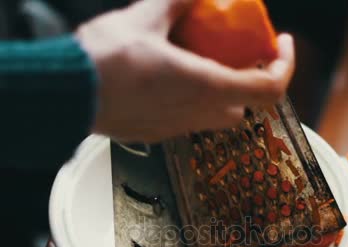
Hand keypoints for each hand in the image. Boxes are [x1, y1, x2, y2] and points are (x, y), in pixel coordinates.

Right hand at [76, 0, 294, 142]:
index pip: (270, 88)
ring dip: (219, 91)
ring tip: (199, 62)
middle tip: (236, 54)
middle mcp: (196, 114)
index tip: (278, 45)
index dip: (284, 65)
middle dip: (247, 80)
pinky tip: (167, 76)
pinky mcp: (155, 133)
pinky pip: (186, 119)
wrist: (64, 95)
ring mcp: (175, 128)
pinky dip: (190, 99)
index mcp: (205, 86)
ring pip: (215, 115)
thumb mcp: (145, 18)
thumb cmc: (103, 62)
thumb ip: (178, 2)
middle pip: (244, 106)